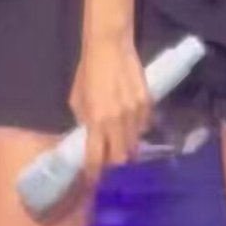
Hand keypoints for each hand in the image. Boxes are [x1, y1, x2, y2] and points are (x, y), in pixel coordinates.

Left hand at [68, 35, 151, 183]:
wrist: (110, 46)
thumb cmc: (88, 71)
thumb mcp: (77, 99)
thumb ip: (85, 121)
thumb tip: (89, 136)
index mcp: (96, 121)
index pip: (96, 158)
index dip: (93, 173)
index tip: (92, 179)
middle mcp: (118, 121)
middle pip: (120, 157)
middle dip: (113, 163)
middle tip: (108, 159)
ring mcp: (136, 112)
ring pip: (135, 143)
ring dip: (127, 147)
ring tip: (121, 143)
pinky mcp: (148, 101)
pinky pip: (145, 125)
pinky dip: (138, 129)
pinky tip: (131, 124)